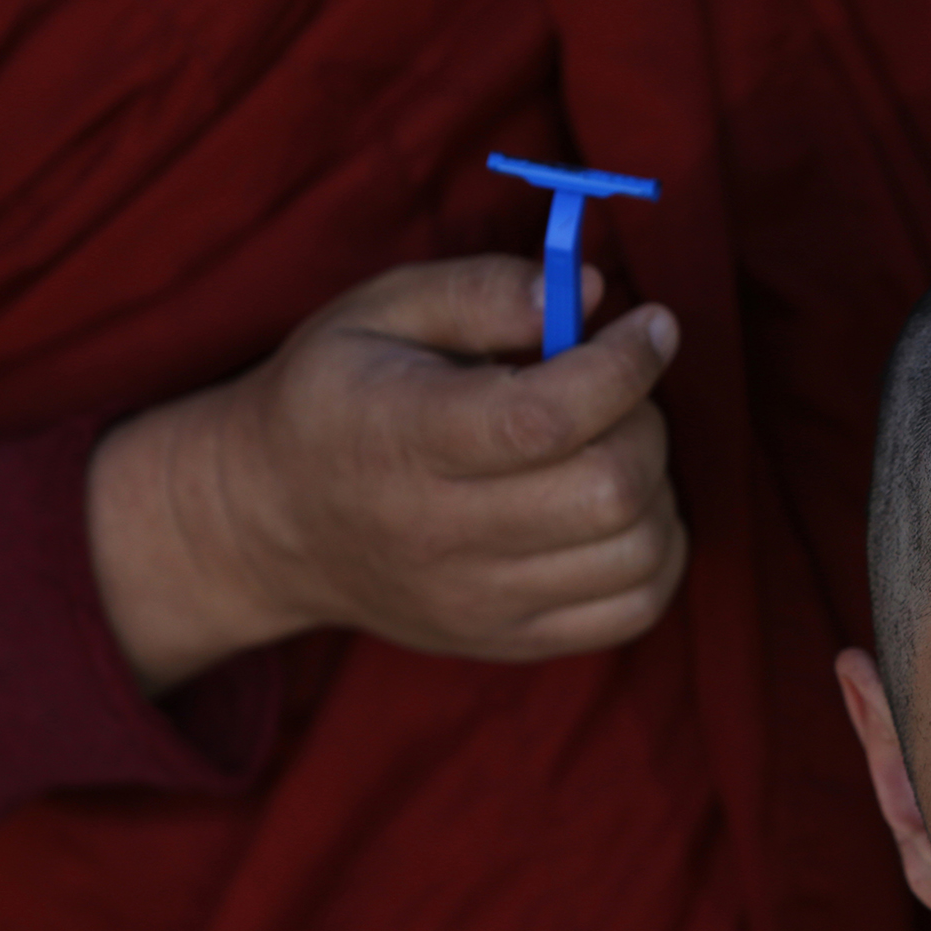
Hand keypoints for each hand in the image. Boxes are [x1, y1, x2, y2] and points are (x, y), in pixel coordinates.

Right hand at [88, 257, 688, 692]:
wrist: (272, 524)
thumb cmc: (337, 399)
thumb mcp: (379, 311)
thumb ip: (482, 290)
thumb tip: (591, 293)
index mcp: (407, 438)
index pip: (546, 420)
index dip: (625, 367)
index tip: (651, 328)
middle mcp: (443, 534)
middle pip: (608, 491)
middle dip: (645, 422)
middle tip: (621, 393)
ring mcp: (481, 601)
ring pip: (638, 554)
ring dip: (657, 487)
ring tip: (613, 448)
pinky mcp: (510, 640)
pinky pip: (634, 610)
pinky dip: (658, 553)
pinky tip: (622, 511)